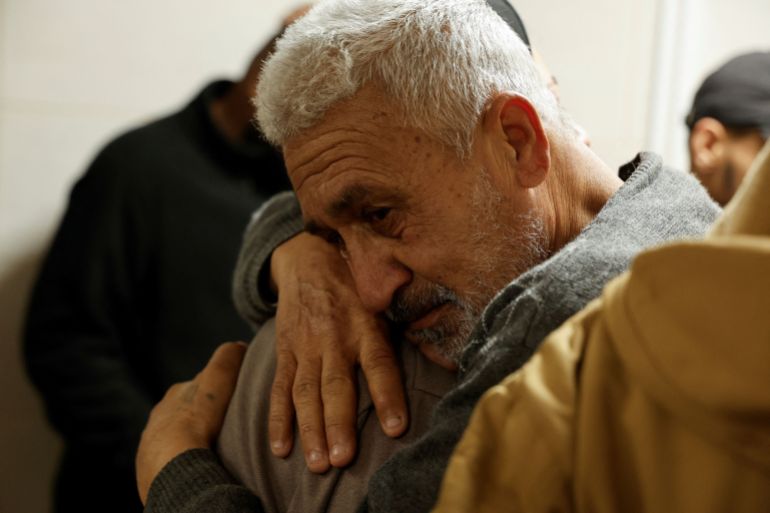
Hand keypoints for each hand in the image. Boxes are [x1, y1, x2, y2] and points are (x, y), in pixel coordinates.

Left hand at [135, 342, 246, 504]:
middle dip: (200, 418)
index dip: (215, 392)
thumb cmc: (197, 420)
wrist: (175, 465)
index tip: (230, 399)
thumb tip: (238, 345)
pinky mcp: (151, 473)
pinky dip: (184, 464)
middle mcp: (158, 419)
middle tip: (225, 428)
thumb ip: (227, 357)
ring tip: (215, 453)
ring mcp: (151, 447)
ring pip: (176, 440)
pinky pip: (172, 465)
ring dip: (192, 443)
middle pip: (184, 414)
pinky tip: (200, 468)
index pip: (196, 389)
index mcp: (173, 396)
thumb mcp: (217, 379)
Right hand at [268, 232, 407, 472]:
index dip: (388, 395)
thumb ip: (403, 321)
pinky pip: (280, 388)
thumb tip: (444, 348)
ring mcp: (306, 346)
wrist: (307, 256)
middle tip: (342, 459)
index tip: (396, 428)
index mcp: (365, 325)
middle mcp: (334, 337)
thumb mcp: (382, 294)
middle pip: (336, 386)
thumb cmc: (356, 281)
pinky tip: (281, 448)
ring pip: (306, 393)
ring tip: (318, 464)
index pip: (379, 364)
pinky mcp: (286, 351)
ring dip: (310, 430)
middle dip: (338, 424)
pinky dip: (278, 419)